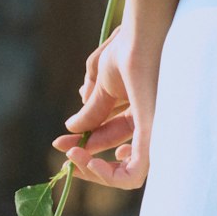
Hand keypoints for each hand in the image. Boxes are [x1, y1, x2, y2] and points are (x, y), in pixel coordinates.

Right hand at [50, 18, 159, 190]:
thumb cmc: (126, 49)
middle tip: (64, 150)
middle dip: (87, 152)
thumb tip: (73, 126)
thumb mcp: (101, 82)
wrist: (139, 39)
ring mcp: (155, 132)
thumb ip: (92, 106)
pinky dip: (112, 176)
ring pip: (128, 168)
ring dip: (96, 168)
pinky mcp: (155, 140)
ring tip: (74, 156)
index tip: (60, 141)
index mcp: (139, 105)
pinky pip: (136, 173)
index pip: (109, 131)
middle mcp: (151, 120)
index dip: (84, 139)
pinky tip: (89, 164)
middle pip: (117, 147)